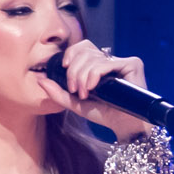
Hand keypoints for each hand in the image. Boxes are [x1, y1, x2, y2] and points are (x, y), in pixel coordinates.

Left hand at [39, 39, 156, 139]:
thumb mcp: (76, 103)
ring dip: (83, 76)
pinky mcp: (132, 65)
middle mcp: (112, 61)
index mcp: (100, 65)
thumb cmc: (104, 114)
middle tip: (76, 90)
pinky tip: (93, 87)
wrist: (124, 126)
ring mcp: (123, 61)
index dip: (71, 54)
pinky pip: (105, 63)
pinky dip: (94, 75)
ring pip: (92, 58)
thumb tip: (40, 79)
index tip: (65, 69)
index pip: (83, 47)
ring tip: (86, 93)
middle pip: (84, 52)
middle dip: (74, 72)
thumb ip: (58, 93)